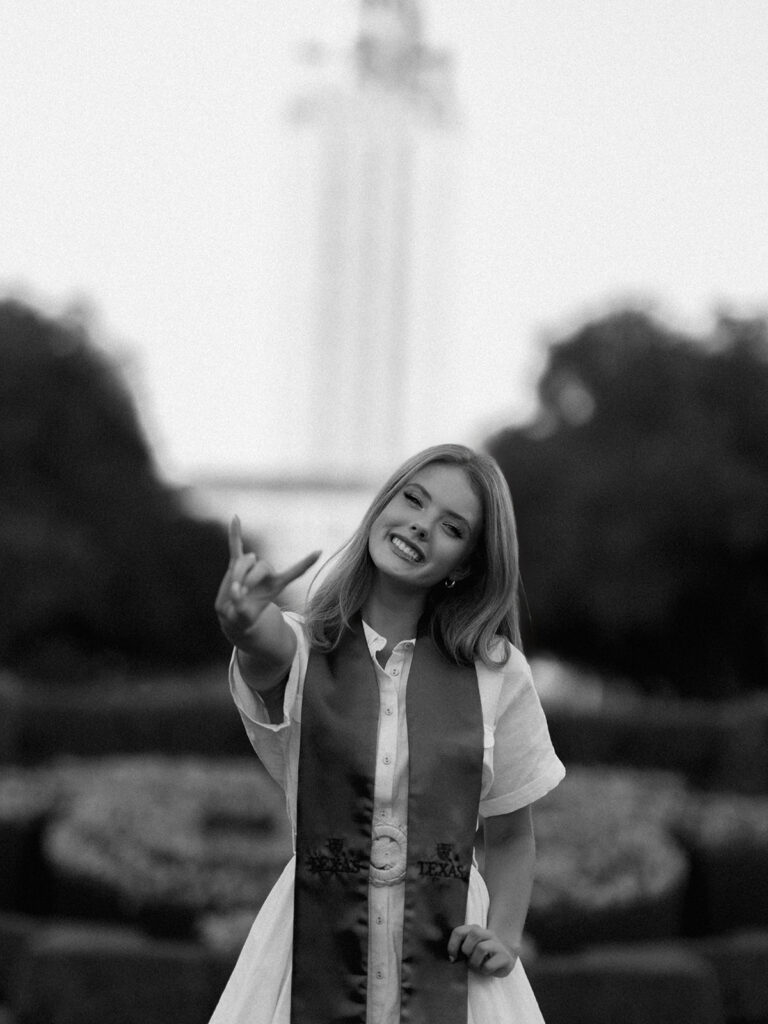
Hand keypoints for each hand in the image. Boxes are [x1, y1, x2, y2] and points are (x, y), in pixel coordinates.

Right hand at [214, 516, 319, 649]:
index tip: (319, 551)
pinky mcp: (235, 564)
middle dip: (250, 579)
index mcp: (276, 585)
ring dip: (238, 574)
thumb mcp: (244, 619)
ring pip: (245, 560)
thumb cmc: (244, 618)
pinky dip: (235, 533)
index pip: (295, 571)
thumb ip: (241, 605)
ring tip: (235, 589)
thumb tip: (235, 589)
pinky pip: (235, 546)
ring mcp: (251, 567)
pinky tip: (235, 518)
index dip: (306, 563)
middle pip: (261, 565)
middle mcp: (266, 573)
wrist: (233, 614)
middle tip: (242, 594)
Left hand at [447, 924, 518, 977]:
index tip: (453, 958)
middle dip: (467, 949)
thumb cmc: (483, 956)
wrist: (506, 958)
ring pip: (481, 947)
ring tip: (477, 966)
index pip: (459, 931)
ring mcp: (498, 944)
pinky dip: (484, 970)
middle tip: (469, 959)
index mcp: (476, 930)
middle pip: (474, 933)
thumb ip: (461, 948)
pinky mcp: (506, 957)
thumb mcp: (471, 949)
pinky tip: (487, 970)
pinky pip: (489, 965)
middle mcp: (488, 934)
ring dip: (475, 961)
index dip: (452, 945)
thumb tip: (452, 958)